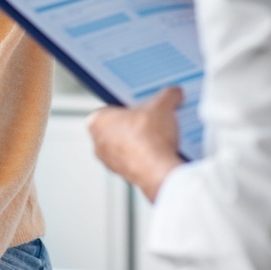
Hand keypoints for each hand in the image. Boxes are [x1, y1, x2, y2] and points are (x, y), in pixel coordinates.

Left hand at [87, 87, 184, 201]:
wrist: (159, 170)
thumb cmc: (149, 139)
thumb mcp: (162, 105)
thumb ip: (168, 95)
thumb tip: (174, 94)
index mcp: (96, 121)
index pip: (110, 107)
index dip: (128, 105)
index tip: (141, 104)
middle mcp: (98, 143)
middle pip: (118, 127)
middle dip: (134, 123)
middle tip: (152, 118)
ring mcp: (109, 162)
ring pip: (126, 145)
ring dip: (140, 141)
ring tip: (160, 135)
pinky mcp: (124, 175)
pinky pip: (134, 160)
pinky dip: (145, 156)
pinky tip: (161, 151)